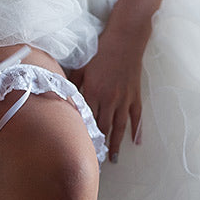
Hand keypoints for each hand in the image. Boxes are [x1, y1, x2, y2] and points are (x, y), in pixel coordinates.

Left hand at [69, 29, 145, 162]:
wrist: (125, 37)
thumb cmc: (100, 49)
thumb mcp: (81, 65)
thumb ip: (72, 83)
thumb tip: (62, 97)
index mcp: (92, 92)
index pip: (86, 120)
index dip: (83, 136)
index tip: (79, 149)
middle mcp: (109, 99)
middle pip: (103, 128)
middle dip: (99, 146)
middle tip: (95, 162)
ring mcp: (124, 98)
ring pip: (120, 127)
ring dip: (116, 144)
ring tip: (114, 159)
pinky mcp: (135, 95)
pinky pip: (136, 116)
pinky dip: (137, 130)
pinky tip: (136, 142)